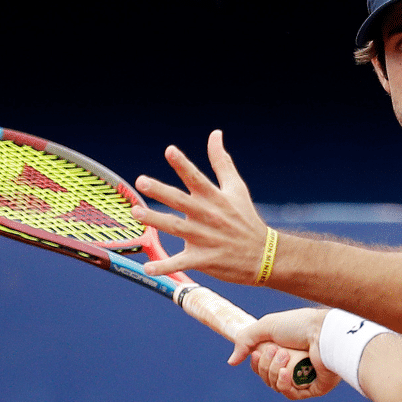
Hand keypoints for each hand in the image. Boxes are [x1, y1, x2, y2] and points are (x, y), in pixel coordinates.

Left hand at [131, 130, 266, 283]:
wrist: (265, 255)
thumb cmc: (246, 219)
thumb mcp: (237, 188)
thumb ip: (221, 162)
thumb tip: (215, 134)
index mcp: (215, 198)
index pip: (197, 178)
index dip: (183, 164)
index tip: (169, 150)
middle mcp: (209, 216)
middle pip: (182, 201)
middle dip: (161, 191)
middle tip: (142, 181)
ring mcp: (206, 238)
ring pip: (177, 228)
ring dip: (156, 221)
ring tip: (137, 213)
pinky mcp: (204, 259)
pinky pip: (181, 262)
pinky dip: (165, 266)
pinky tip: (148, 268)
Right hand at [229, 308, 341, 399]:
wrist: (324, 331)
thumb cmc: (299, 325)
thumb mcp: (266, 326)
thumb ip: (245, 340)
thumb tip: (231, 362)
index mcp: (283, 352)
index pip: (261, 367)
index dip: (255, 363)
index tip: (257, 352)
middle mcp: (293, 365)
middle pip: (266, 377)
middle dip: (266, 364)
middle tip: (277, 350)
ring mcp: (303, 377)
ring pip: (276, 385)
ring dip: (275, 371)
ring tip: (285, 355)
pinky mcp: (315, 387)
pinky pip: (292, 394)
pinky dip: (284, 383)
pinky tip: (286, 371)